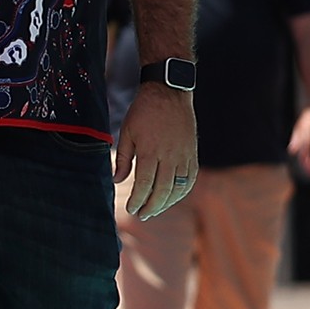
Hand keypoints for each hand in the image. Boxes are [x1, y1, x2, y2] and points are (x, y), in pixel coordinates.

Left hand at [115, 85, 197, 219]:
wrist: (169, 93)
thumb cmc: (144, 111)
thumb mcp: (127, 132)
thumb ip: (123, 158)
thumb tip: (117, 180)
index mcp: (151, 150)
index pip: (145, 183)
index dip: (138, 199)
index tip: (131, 208)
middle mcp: (170, 155)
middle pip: (162, 189)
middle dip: (152, 206)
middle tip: (142, 215)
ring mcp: (184, 155)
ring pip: (178, 187)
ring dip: (167, 202)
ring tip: (155, 210)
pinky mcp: (192, 153)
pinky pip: (190, 179)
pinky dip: (182, 192)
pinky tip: (173, 198)